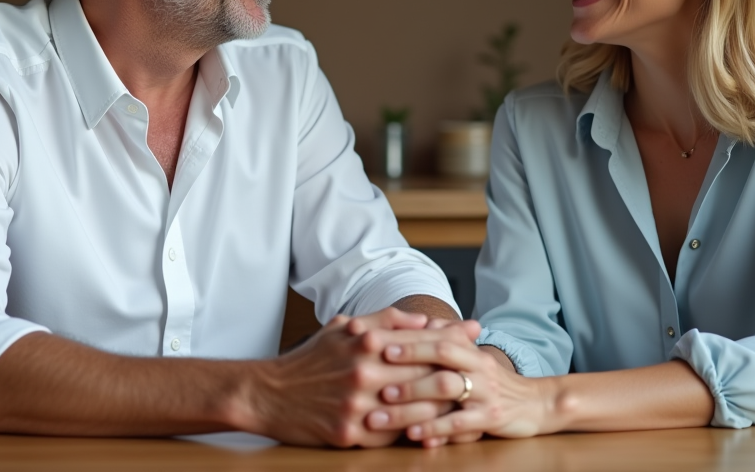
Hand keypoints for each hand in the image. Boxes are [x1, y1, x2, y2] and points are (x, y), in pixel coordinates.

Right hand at [239, 308, 467, 446]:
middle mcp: (365, 372)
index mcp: (365, 342)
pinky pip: (393, 435)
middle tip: (485, 370)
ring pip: (417, 408)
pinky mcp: (350, 434)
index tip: (476, 332)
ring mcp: (358, 406)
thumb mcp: (344, 328)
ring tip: (469, 404)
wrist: (269, 393)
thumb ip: (384, 320)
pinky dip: (417, 433)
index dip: (452, 335)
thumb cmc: (311, 359)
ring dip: (446, 407)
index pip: (420, 338)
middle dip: (459, 370)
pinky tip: (436, 431)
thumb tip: (422, 319)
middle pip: (425, 373)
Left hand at [370, 338, 556, 446]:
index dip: (406, 336)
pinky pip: (461, 423)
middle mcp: (478, 365)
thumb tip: (417, 322)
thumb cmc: (492, 381)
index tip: (374, 339)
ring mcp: (486, 391)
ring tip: (383, 405)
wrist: (536, 404)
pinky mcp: (492, 418)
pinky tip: (414, 435)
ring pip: (446, 389)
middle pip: (440, 355)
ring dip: (413, 396)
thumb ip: (446, 340)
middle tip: (370, 369)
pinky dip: (436, 429)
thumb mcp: (472, 357)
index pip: (435, 334)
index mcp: (469, 349)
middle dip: (405, 360)